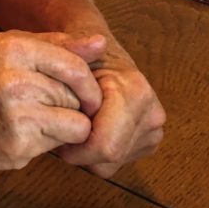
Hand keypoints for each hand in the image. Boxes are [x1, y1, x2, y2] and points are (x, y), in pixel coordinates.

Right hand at [0, 31, 105, 169]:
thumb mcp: (10, 47)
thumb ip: (57, 44)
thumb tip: (101, 44)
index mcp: (13, 49)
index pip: (75, 68)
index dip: (89, 84)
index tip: (86, 93)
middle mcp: (14, 81)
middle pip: (77, 98)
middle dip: (72, 105)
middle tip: (49, 105)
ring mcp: (15, 117)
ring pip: (76, 126)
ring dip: (65, 125)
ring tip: (40, 119)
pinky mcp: (17, 147)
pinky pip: (57, 147)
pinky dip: (48, 143)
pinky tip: (24, 132)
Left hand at [54, 55, 165, 177]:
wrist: (99, 52)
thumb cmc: (79, 52)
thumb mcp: (69, 47)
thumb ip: (76, 47)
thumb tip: (98, 42)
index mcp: (136, 92)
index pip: (106, 145)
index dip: (74, 145)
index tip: (55, 129)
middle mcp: (152, 114)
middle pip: (109, 157)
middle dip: (78, 150)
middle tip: (58, 129)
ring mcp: (153, 130)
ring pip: (110, 164)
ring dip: (86, 152)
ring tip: (72, 124)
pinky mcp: (148, 141)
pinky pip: (115, 164)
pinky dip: (95, 154)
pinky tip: (86, 130)